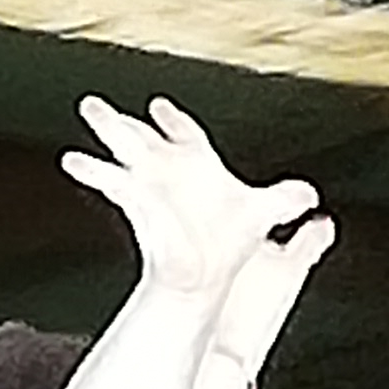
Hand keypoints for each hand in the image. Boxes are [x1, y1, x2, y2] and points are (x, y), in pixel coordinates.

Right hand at [63, 92, 328, 322]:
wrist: (208, 282)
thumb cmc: (229, 250)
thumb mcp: (263, 215)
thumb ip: (285, 202)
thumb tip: (315, 201)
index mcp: (199, 166)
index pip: (186, 134)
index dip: (174, 120)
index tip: (160, 106)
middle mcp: (171, 173)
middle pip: (144, 137)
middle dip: (124, 122)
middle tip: (93, 105)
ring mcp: (151, 187)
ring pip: (125, 148)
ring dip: (107, 127)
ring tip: (89, 110)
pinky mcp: (139, 203)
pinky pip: (114, 183)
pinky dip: (96, 172)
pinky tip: (74, 162)